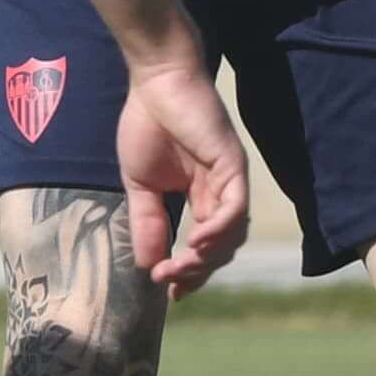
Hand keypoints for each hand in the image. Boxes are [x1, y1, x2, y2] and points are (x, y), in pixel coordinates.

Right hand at [109, 47, 251, 298]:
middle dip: (196, 271)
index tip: (168, 291)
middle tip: (168, 280)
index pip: (205, 247)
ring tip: (180, 266)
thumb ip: (147, 223)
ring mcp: (229, 179)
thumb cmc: (147, 124)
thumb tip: (148, 266)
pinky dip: (220, 230)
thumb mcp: (140, 185)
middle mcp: (220, 193)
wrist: (154, 83)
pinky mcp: (232, 165)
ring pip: (233, 234)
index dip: (190, 273)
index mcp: (201, 197)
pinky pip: (235, 208)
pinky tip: (196, 242)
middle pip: (222, 248)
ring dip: (208, 257)